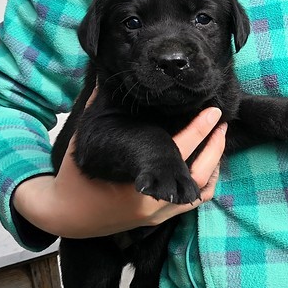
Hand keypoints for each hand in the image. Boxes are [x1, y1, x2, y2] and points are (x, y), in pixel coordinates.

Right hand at [13, 107, 226, 237]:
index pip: (178, 149)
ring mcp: (155, 213)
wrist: (66, 214)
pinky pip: (192, 202)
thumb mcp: (88, 134)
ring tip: (218, 139)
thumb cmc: (76, 173)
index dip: (200, 127)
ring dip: (213, 163)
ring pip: (198, 189)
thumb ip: (101, 100)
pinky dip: (205, 182)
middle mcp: (148, 200)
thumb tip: (106, 68)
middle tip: (221, 121)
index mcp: (133, 176)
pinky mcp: (158, 219)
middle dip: (213, 145)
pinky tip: (208, 163)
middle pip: (196, 172)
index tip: (213, 110)